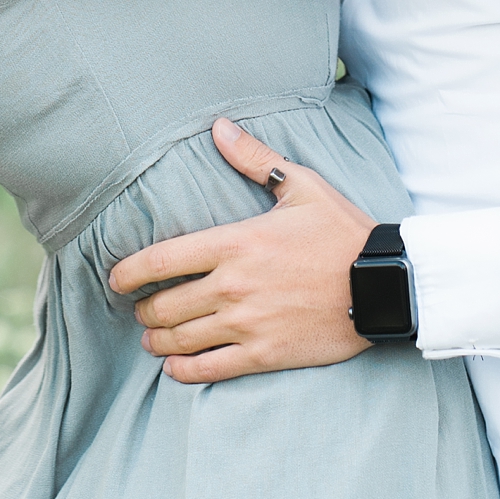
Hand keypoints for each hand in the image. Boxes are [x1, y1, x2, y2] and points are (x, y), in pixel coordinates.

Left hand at [103, 117, 375, 384]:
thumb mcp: (302, 187)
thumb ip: (255, 159)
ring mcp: (247, 323)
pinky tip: (174, 367)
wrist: (384, 284)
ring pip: (181, 339)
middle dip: (143, 311)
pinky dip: (183, 371)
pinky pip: (210, 369)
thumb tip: (218, 126)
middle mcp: (233, 286)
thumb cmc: (342, 232)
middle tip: (139, 311)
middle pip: (165, 305)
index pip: (162, 260)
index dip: (129, 272)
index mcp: (236, 242)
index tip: (115, 279)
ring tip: (151, 339)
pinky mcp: (265, 355)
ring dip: (156, 341)